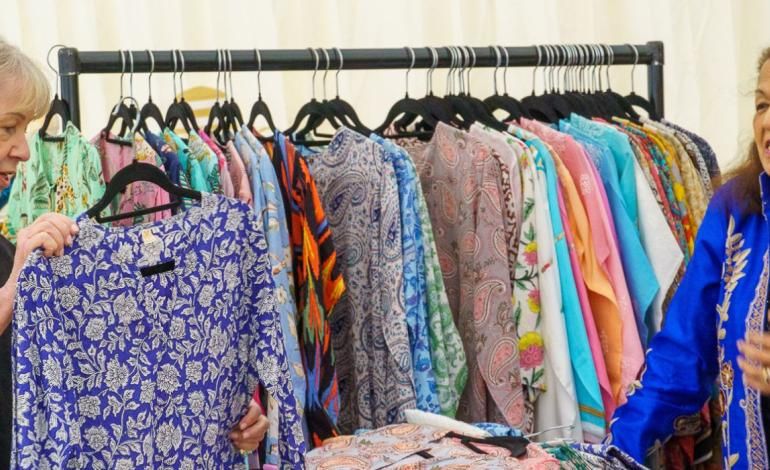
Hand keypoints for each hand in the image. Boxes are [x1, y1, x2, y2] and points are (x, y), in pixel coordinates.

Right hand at [0, 213, 77, 334]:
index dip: (66, 221)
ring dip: (59, 240)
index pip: (51, 215)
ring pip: (48, 226)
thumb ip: (61, 240)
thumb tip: (77, 230)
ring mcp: (24, 238)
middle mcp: (27, 231)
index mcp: (34, 231)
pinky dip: (53, 246)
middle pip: (50, 218)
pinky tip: (51, 256)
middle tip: (69, 245)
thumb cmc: (45, 272)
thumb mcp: (56, 252)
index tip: (76, 232)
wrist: (26, 289)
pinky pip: (44, 237)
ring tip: (59, 254)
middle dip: (65, 230)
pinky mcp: (24, 247)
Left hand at [230, 399, 268, 452]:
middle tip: (242, 436)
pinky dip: (246, 446)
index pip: (256, 411)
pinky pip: (255, 445)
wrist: (221, 427)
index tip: (241, 426)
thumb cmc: (225, 416)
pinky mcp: (254, 440)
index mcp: (251, 407)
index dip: (250, 418)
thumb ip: (231, 413)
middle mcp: (257, 418)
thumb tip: (229, 415)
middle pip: (264, 424)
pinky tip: (236, 444)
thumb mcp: (228, 412)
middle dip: (253, 431)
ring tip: (234, 439)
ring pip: (260, 436)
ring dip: (247, 440)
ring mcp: (257, 430)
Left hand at [737, 332, 769, 393]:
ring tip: (739, 360)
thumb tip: (768, 319)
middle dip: (749, 350)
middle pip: (762, 356)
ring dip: (747, 366)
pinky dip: (752, 383)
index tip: (747, 334)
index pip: (769, 342)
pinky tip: (745, 377)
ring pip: (760, 373)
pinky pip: (764, 388)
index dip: (757, 337)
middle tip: (739, 344)